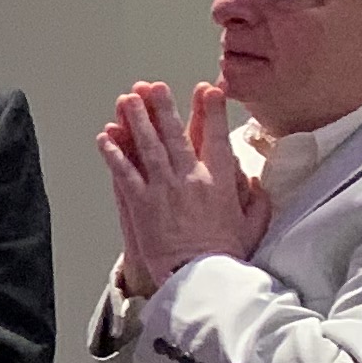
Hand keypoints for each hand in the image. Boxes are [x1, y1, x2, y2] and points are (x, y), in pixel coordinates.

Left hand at [99, 80, 265, 297]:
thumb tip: (253, 179)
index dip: (211, 111)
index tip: (209, 89)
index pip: (215, 137)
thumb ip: (257, 199)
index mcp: (219, 181)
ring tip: (126, 100)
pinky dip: (114, 153)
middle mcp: (189, 179)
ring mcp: (162, 189)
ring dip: (135, 121)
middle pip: (174, 135)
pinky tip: (105, 137)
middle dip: (163, 107)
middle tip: (152, 86)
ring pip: (147, 147)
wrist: (199, 276)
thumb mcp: (254, 224)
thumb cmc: (226, 254)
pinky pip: (124, 172)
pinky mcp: (141, 204)